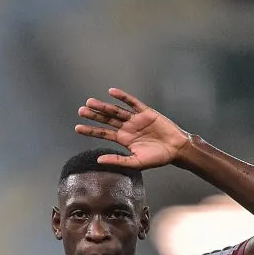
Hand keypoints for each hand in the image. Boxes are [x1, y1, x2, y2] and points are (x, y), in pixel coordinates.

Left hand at [75, 88, 190, 169]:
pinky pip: (132, 103)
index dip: (91, 130)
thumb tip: (99, 160)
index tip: (77, 128)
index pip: (103, 133)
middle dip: (94, 115)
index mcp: (124, 139)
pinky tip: (112, 92)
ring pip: (116, 111)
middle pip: (107, 120)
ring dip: (104, 106)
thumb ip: (118, 160)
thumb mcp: (136, 162)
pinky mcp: (146, 112)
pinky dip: (123, 97)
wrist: (176, 149)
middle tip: (81, 110)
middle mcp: (127, 128)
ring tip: (90, 102)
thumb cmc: (158, 158)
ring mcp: (135, 119)